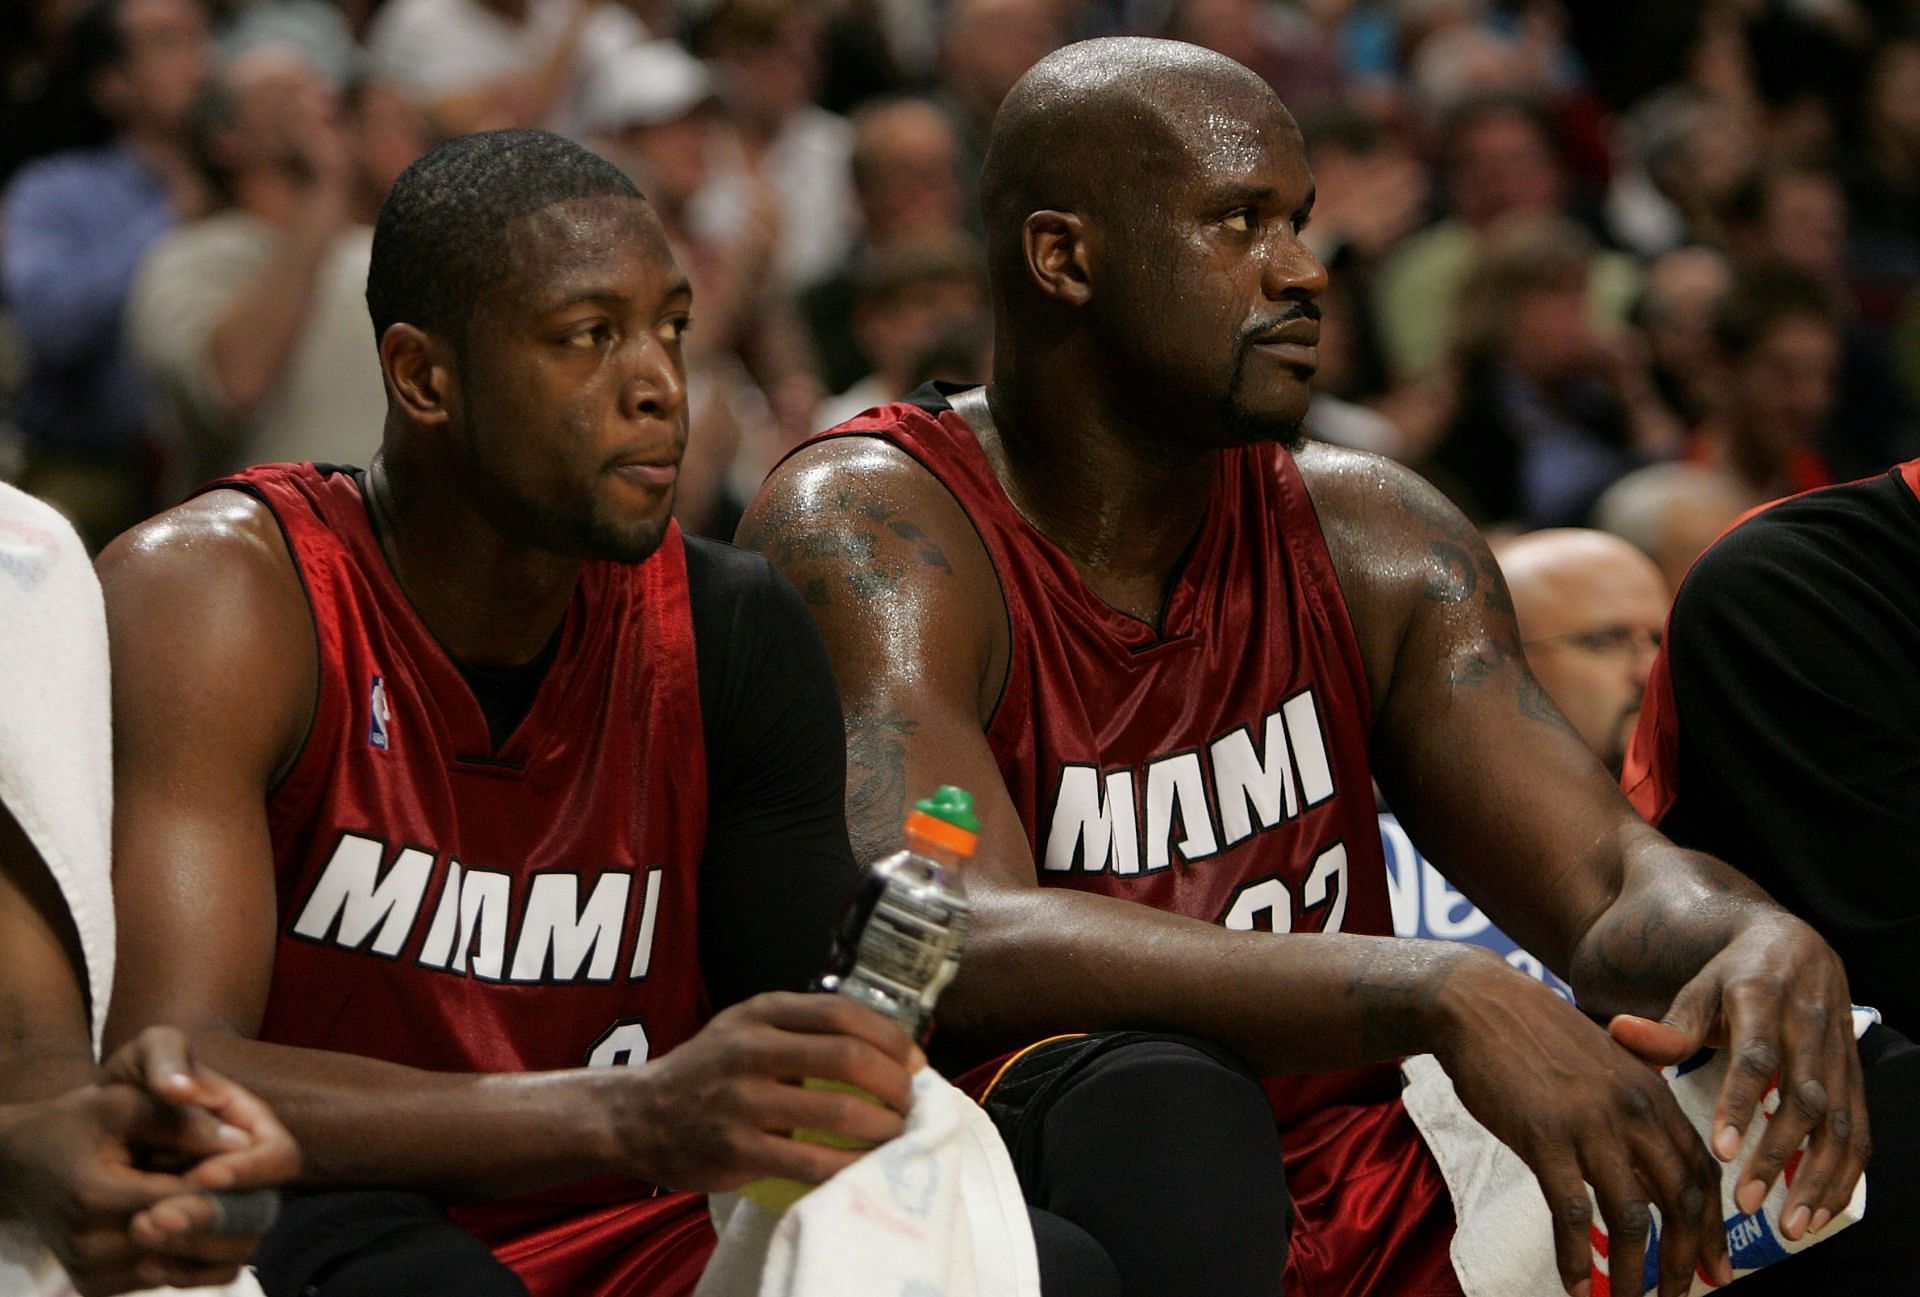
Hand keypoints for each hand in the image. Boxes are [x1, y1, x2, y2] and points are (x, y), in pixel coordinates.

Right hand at [0, 1027, 298, 1294]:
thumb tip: (243, 1140)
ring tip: (232, 1200)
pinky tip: (203, 1220)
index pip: (187, 1199)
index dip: (229, 1181)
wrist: (24, 1163)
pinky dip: (195, 1252)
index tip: (254, 1160)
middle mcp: (90, 1246)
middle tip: (261, 1187)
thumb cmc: (80, 1122)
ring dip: (218, 1236)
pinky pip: (171, 1276)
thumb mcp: (126, 1103)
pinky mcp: (97, 1287)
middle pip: (191, 1241)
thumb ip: (181, 1121)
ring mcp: (93, 1274)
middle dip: (232, 1213)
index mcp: (96, 1197)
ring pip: (189, 1267)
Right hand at [605, 992, 921, 1191]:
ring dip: (883, 1126)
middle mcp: (752, 1049)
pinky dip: (849, 1166)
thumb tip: (885, 1050)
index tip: (914, 1060)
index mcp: (762, 1013)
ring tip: (896, 1135)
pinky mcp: (737, 1150)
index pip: (843, 1012)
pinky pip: (811, 1161)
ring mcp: (743, 1101)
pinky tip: (864, 1168)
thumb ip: (802, 1030)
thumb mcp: (747, 1028)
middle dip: (895, 1083)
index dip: (890, 1036)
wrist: (638, 1115)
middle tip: (910, 1103)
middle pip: (849, 1057)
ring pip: (839, 1110)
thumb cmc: (708, 1072)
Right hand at [1433, 953, 1729, 1296]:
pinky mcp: (1543, 1135)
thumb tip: (1650, 1173)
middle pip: (1681, 1200)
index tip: (1716, 1269)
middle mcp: (1632, 1109)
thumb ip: (1633, 1111)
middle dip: (1687, 1259)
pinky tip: (1575, 1283)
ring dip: (1635, 1272)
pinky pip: (1572, 1211)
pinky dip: (1577, 1256)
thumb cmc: (1534, 1035)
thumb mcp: (1602, 1064)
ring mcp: (1589, 1123)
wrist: (1478, 1002)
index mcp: (1652, 1093)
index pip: (1700, 1171)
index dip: (1713, 1227)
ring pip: (1632, 1217)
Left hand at [1609, 915, 1867, 1242]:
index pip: (1754, 1057)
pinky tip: (1820, 1210)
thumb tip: (1618, 1033)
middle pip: (1803, 1099)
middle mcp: (1810, 1027)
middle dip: (1779, 1155)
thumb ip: (1669, 1024)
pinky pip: (1860, 1133)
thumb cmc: (1736, 976)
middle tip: (1747, 1202)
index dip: (1741, 1104)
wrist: (1796, 946)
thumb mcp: (1699, 989)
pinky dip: (1845, 1175)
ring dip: (1820, 1179)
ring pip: (1841, 1124)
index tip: (1721, 1151)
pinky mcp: (1855, 1078)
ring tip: (1791, 1225)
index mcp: (1763, 999)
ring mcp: (1839, 1055)